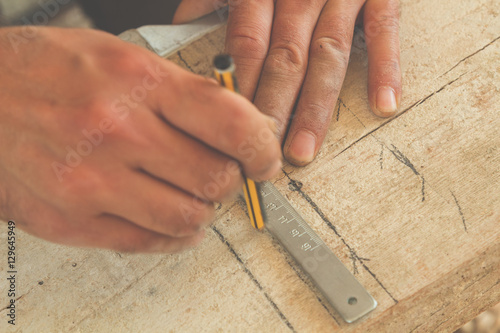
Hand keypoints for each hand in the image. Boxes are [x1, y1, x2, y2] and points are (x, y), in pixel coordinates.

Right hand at [0, 27, 280, 252]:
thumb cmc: (44, 71)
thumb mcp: (119, 57)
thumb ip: (183, 93)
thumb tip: (240, 124)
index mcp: (136, 82)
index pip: (230, 122)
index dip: (262, 146)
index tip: (266, 159)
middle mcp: (116, 132)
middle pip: (215, 178)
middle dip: (231, 180)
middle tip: (225, 173)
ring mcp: (92, 182)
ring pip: (188, 218)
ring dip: (202, 210)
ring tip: (191, 194)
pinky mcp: (72, 220)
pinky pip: (149, 243)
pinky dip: (172, 235)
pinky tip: (167, 217)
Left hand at [174, 0, 400, 165]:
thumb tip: (184, 18)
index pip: (248, 47)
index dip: (242, 91)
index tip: (232, 131)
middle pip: (284, 60)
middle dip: (272, 110)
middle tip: (261, 156)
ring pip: (327, 55)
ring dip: (316, 107)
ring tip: (303, 151)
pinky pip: (383, 28)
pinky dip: (385, 65)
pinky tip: (382, 105)